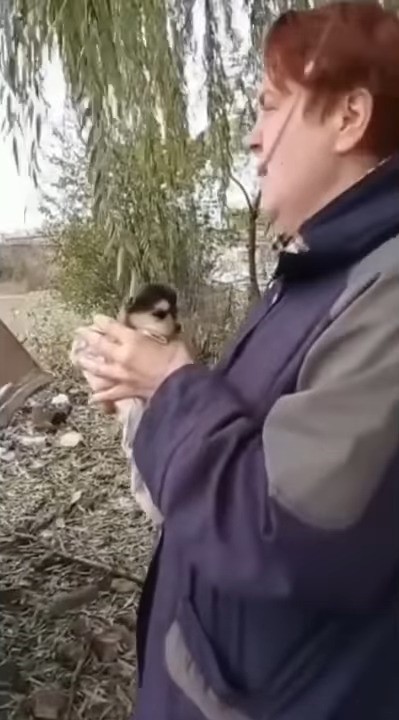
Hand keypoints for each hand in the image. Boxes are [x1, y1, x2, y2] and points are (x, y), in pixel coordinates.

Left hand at [74, 314, 192, 402]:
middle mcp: (122, 356)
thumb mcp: (170, 339)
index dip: (102, 322)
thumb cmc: (179, 359)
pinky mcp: (127, 391)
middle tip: (79, 332)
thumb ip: (157, 336)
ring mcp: (122, 375)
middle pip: (100, 345)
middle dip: (88, 337)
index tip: (95, 318)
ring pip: (99, 369)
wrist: (181, 385)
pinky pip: (110, 394)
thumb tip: (153, 333)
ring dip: (87, 363)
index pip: (112, 327)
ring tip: (78, 359)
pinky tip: (92, 398)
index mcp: (133, 340)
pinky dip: (101, 396)